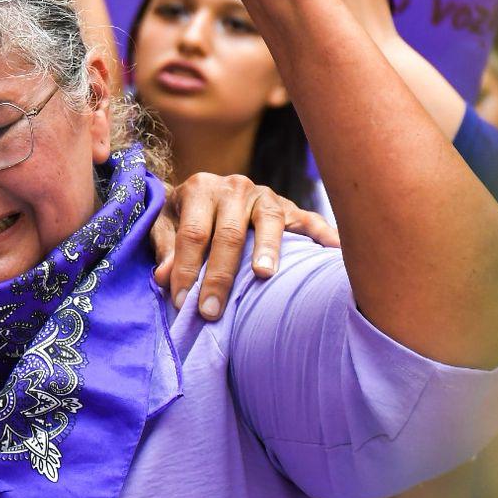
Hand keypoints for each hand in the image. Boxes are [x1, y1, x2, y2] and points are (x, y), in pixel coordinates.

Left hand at [151, 173, 338, 320]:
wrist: (206, 190)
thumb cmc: (183, 215)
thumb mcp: (164, 224)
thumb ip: (165, 248)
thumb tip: (164, 277)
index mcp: (200, 189)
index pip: (193, 234)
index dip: (187, 269)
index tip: (182, 302)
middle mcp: (234, 187)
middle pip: (229, 233)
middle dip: (220, 275)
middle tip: (212, 310)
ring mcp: (265, 196)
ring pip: (269, 221)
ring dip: (268, 249)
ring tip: (264, 275)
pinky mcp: (290, 207)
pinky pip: (309, 220)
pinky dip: (323, 233)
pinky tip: (333, 250)